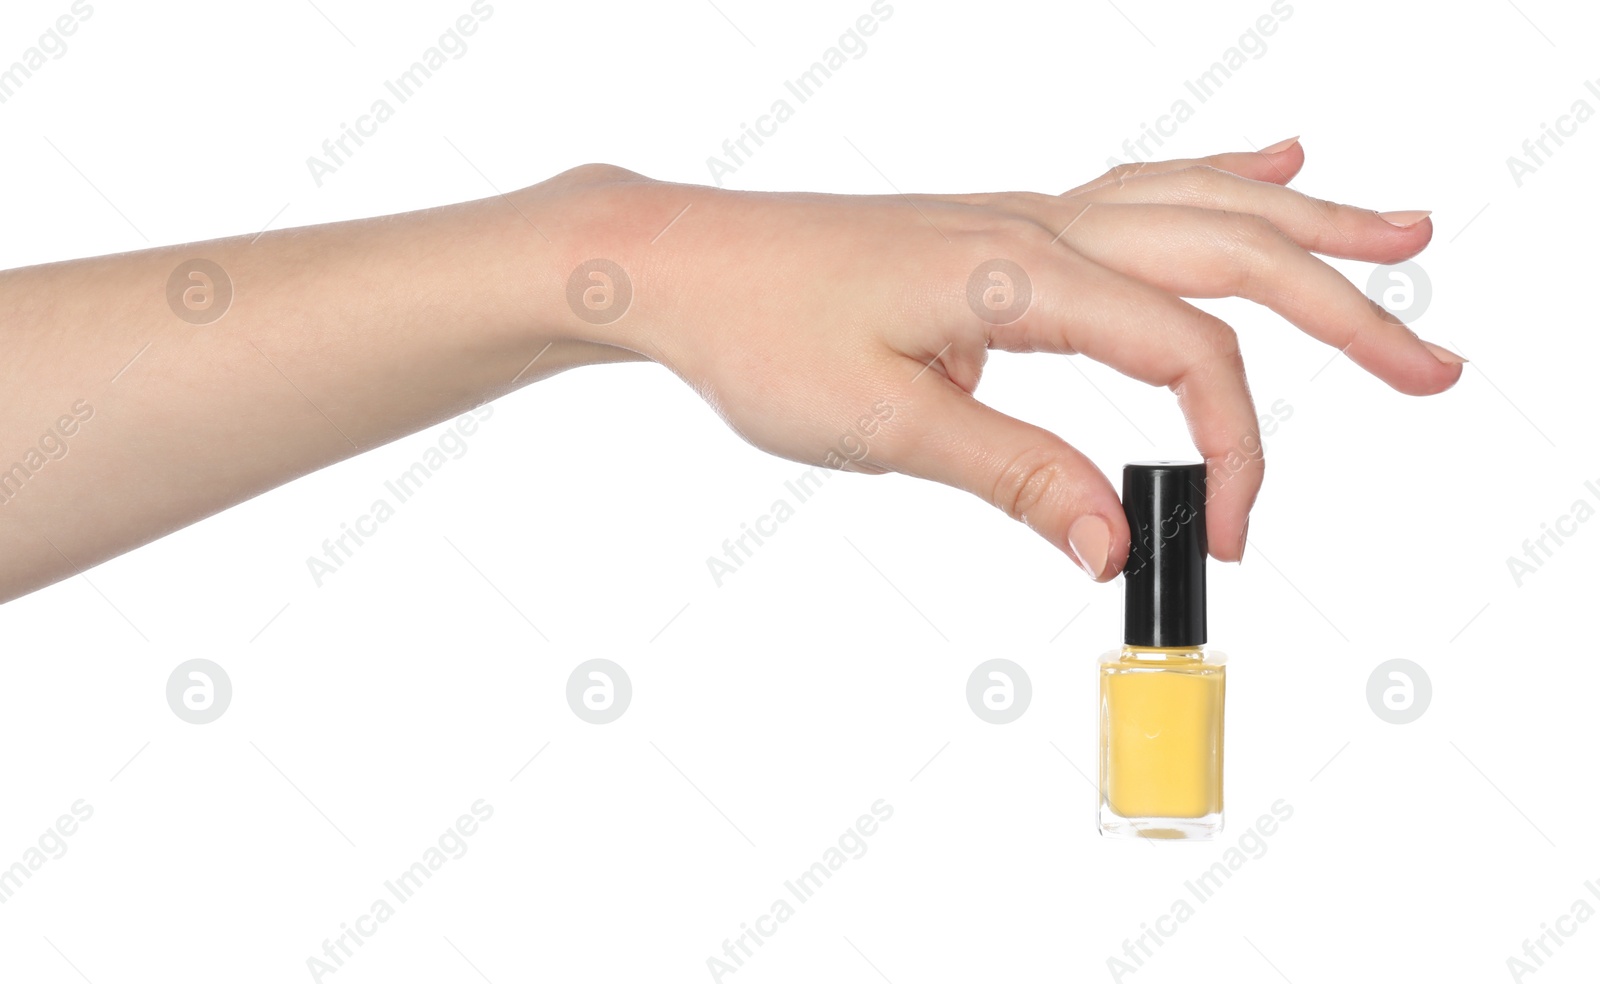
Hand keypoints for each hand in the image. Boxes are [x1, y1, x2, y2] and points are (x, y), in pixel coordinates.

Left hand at [530, 141, 1460, 580]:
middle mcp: (1042, 228)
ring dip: (1309, 230)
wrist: (681, 263)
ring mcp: (1028, 217)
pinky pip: (1140, 189)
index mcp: (1022, 275)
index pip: (1184, 354)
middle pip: (1233, 254)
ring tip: (1403, 233)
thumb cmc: (760, 332)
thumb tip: (1117, 544)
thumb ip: (1013, 476)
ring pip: (1200, 206)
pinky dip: (1219, 180)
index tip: (1225, 537)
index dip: (1231, 451)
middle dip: (1346, 312)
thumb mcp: (883, 423)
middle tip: (1436, 366)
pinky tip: (1273, 163)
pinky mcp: (1005, 229)